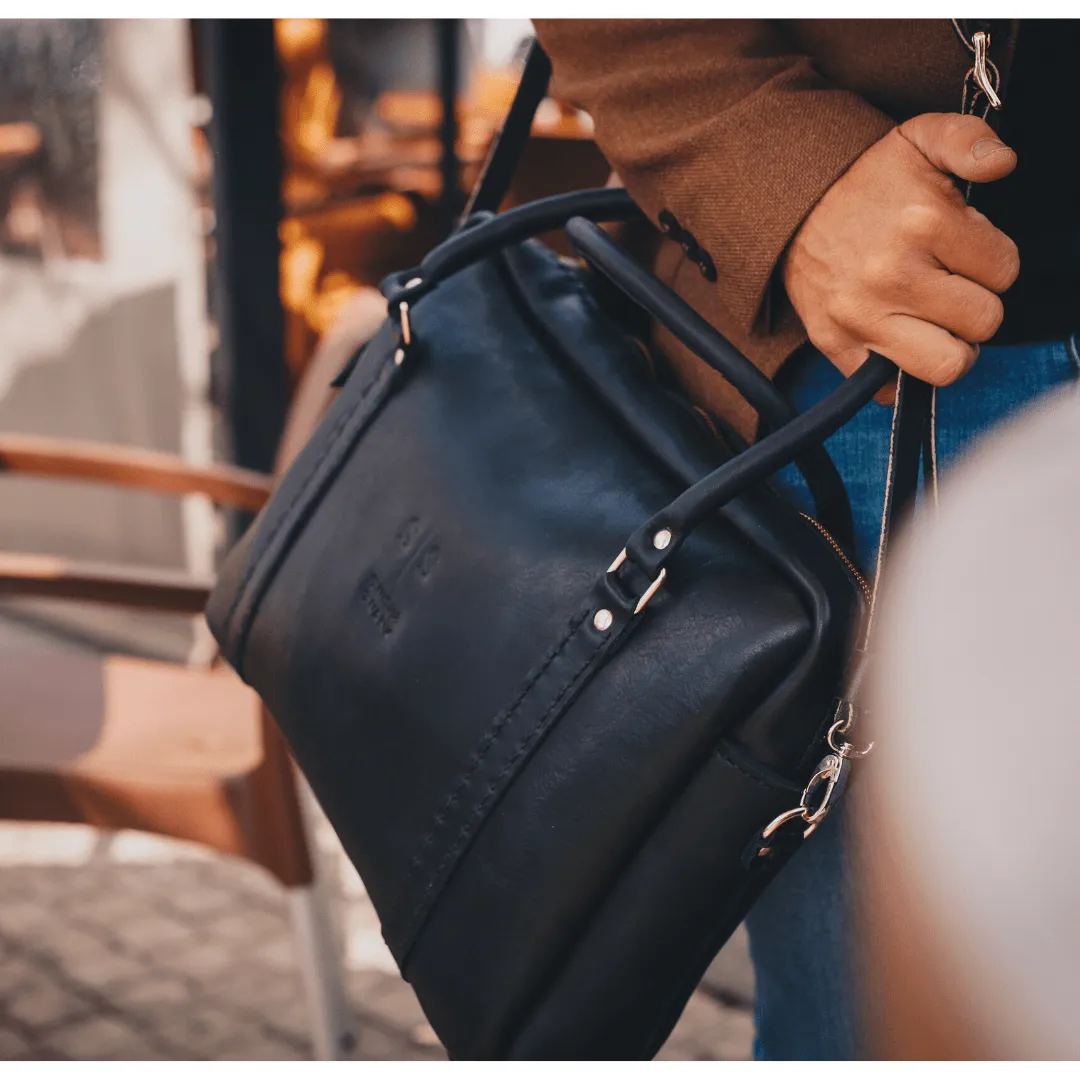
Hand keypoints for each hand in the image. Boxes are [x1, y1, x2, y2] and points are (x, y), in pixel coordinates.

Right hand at [781, 113, 1019, 400]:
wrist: (789, 204)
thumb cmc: (865, 180)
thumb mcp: (920, 138)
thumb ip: (970, 140)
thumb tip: (1003, 164)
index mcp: (924, 223)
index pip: (1005, 270)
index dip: (992, 261)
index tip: (964, 251)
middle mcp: (893, 275)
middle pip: (983, 322)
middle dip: (975, 304)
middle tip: (951, 286)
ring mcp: (862, 316)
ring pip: (947, 364)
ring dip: (949, 346)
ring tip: (934, 322)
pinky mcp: (836, 344)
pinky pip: (889, 389)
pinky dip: (899, 374)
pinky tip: (898, 340)